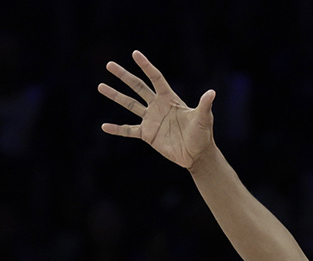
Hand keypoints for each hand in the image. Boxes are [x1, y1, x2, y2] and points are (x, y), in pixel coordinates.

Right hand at [98, 51, 217, 170]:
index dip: (146, 66)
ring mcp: (151, 119)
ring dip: (115, 96)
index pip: (155, 78)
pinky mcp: (147, 134)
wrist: (196, 154)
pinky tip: (104, 126)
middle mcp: (157, 106)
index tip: (135, 54)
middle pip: (137, 87)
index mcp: (169, 98)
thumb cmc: (202, 134)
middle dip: (123, 76)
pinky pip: (129, 130)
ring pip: (129, 104)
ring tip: (101, 86)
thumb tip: (212, 92)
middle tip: (109, 65)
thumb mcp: (204, 119)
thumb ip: (204, 105)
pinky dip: (117, 129)